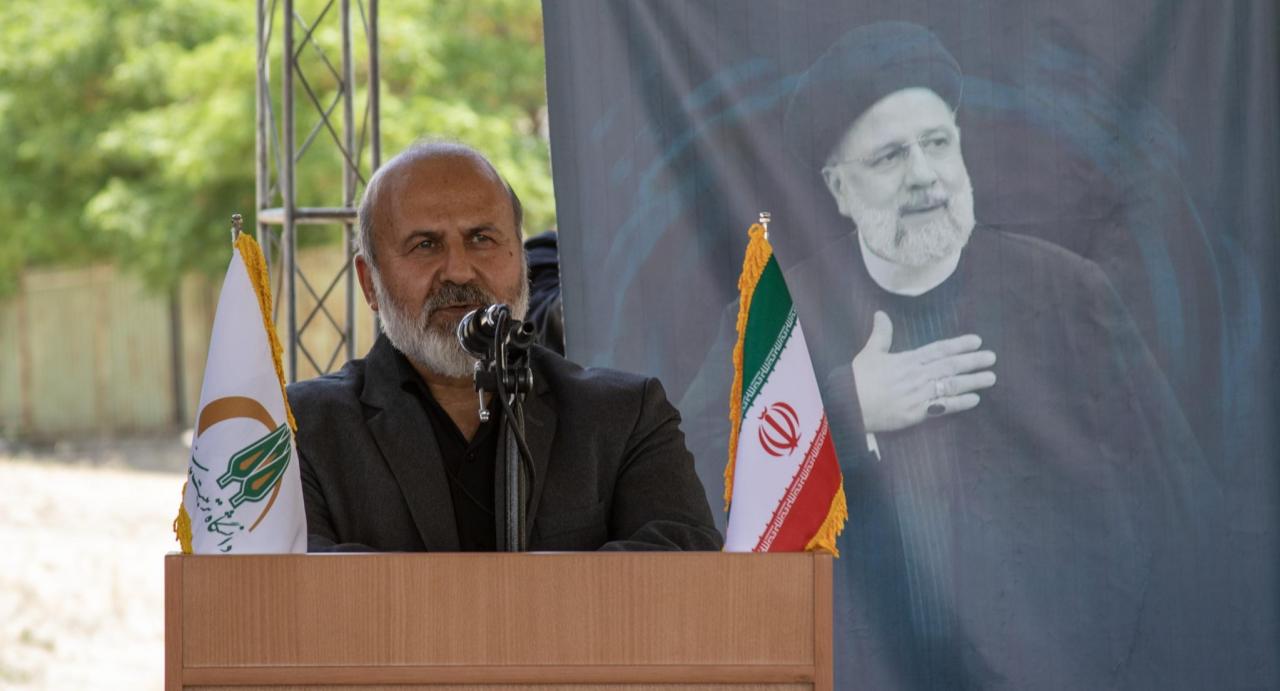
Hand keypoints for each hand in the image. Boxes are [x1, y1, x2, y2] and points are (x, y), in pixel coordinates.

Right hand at [853, 311, 996, 433]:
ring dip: (972, 381)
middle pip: (950, 366)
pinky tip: (974, 399)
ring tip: (990, 377)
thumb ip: (881, 334)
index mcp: (907, 360)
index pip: (938, 349)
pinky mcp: (917, 413)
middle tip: (992, 357)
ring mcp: (918, 394)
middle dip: (972, 361)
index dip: (959, 345)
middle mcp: (917, 375)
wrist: (848, 404)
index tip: (977, 341)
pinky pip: (943, 407)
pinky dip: (959, 403)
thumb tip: (881, 313)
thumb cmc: (858, 379)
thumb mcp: (870, 352)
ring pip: (951, 385)